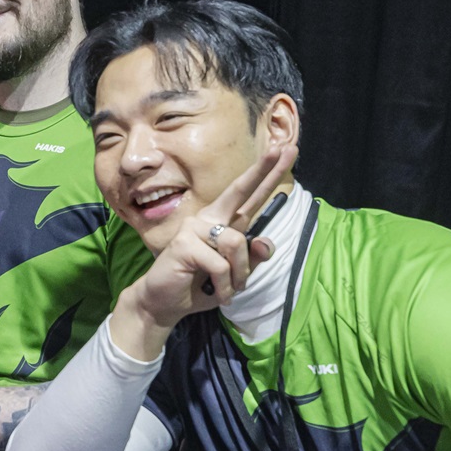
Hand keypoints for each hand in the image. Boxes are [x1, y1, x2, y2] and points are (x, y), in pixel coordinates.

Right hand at [109, 145, 293, 359]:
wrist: (166, 303)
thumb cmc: (199, 286)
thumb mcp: (235, 276)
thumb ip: (252, 259)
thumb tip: (266, 242)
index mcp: (222, 223)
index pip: (248, 196)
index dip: (266, 174)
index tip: (285, 150)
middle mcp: (209, 219)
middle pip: (239, 191)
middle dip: (264, 170)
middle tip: (284, 147)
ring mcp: (194, 228)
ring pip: (237, 243)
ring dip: (239, 274)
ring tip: (230, 289)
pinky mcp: (185, 243)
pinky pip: (221, 264)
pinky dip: (225, 285)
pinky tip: (217, 293)